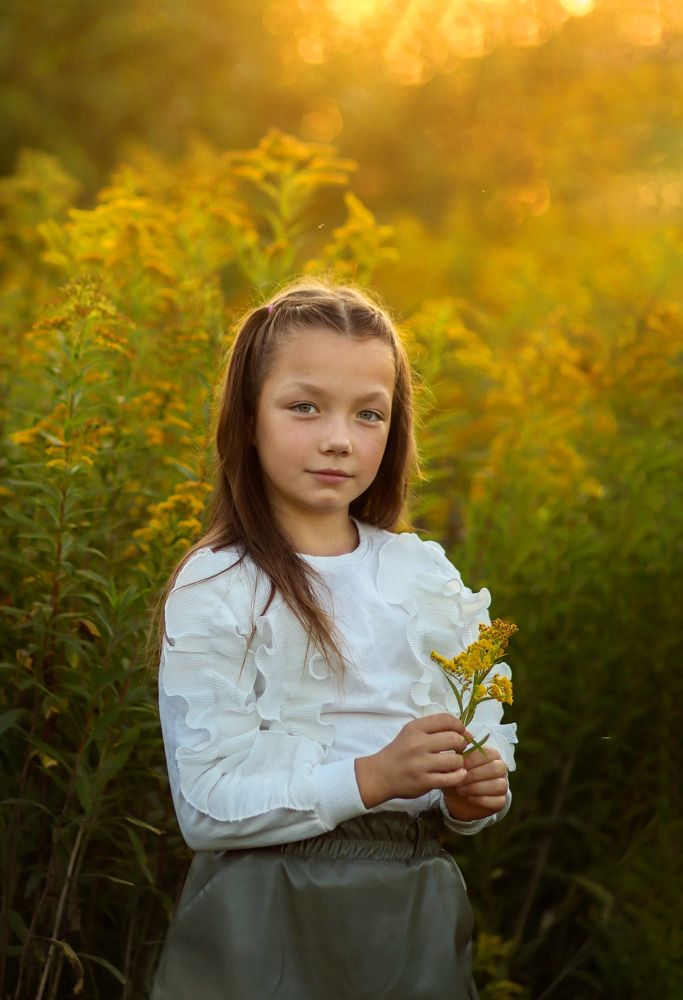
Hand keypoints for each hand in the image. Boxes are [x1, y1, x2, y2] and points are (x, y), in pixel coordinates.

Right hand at [355, 714, 470, 808]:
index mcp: (415, 728)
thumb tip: (464, 732)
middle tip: (459, 749)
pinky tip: (458, 774)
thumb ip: (434, 729)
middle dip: (462, 744)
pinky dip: (459, 776)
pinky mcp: (424, 782)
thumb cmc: (400, 752)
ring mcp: (421, 764)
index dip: (460, 726)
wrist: (381, 774)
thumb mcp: (411, 732)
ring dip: (460, 762)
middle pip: (454, 739)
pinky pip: (451, 778)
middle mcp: (418, 744)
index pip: (446, 720)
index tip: (462, 733)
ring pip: (455, 760)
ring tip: (455, 763)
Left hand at [443, 746, 508, 821]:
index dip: (472, 759)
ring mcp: (504, 785)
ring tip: (461, 790)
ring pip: (499, 785)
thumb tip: (456, 750)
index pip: (488, 753)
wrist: (457, 798)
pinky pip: (498, 801)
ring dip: (477, 788)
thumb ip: (456, 757)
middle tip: (459, 780)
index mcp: (491, 755)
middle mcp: (501, 768)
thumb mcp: (454, 765)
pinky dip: (481, 800)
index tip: (459, 766)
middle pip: (496, 769)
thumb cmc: (458, 776)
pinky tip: (470, 798)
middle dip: (474, 775)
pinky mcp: (501, 802)